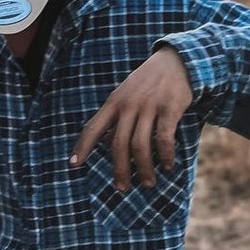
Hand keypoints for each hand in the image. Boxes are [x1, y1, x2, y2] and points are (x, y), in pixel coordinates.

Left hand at [70, 47, 192, 190]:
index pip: (93, 127)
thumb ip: (116, 118)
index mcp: (114, 102)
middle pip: (118, 144)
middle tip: (122, 188)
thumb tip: (106, 145)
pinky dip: (165, 155)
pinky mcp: (170, 108)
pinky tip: (168, 166)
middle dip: (119, 169)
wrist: (176, 61)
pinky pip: (164, 138)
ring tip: (148, 183)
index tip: (74, 165)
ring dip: (143, 168)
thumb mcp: (126, 95)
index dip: (82, 147)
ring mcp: (149, 106)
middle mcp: (129, 105)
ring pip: (141, 145)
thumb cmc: (147, 83)